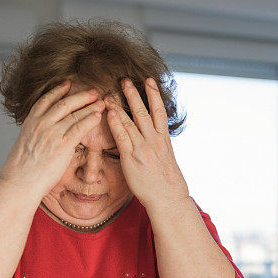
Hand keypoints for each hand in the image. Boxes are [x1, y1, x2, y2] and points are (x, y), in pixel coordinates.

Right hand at [0, 80, 104, 197]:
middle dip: (80, 96)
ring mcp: (51, 133)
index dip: (58, 90)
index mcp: (29, 123)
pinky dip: (90, 120)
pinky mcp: (62, 145)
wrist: (18, 183)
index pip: (45, 100)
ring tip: (101, 102)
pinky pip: (79, 128)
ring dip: (90, 106)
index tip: (67, 84)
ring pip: (74, 114)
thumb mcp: (23, 146)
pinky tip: (98, 116)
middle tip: (93, 91)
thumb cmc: (20, 172)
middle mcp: (40, 124)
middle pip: (64, 103)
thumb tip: (38, 137)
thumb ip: (33, 137)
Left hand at [105, 78, 189, 211]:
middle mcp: (154, 140)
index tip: (149, 80)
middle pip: (144, 111)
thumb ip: (159, 146)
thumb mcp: (168, 159)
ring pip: (131, 121)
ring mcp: (143, 148)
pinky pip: (122, 137)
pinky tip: (110, 112)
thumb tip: (154, 140)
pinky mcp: (131, 158)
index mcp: (164, 139)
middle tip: (125, 80)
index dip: (154, 94)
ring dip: (120, 105)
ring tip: (111, 92)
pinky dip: (115, 123)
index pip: (159, 111)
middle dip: (134, 94)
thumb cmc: (167, 183)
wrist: (167, 198)